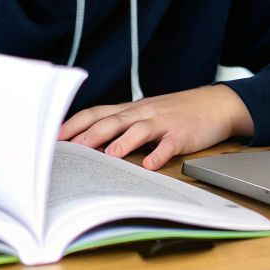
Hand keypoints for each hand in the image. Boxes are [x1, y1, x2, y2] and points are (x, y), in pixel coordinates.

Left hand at [58, 85, 253, 170]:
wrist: (215, 104)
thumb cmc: (175, 113)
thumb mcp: (145, 114)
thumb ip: (120, 126)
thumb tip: (88, 144)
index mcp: (130, 110)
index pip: (95, 113)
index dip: (74, 124)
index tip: (54, 137)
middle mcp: (142, 112)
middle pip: (112, 121)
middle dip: (90, 135)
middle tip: (73, 150)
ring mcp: (163, 122)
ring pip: (138, 129)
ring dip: (122, 142)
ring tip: (109, 156)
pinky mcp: (182, 134)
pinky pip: (169, 144)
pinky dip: (159, 153)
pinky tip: (151, 165)